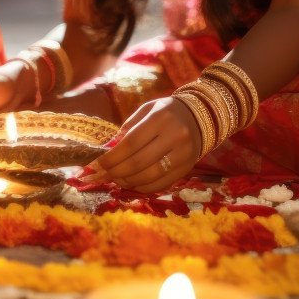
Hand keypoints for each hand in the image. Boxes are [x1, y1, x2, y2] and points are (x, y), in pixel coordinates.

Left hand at [87, 97, 201, 192]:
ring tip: (116, 180)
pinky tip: (132, 184)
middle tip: (103, 175)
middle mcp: (174, 136)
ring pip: (149, 176)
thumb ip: (127, 128)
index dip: (112, 157)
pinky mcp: (187, 169)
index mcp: (160, 118)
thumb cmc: (167, 112)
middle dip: (116, 171)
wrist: (201, 117)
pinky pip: (161, 184)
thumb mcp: (146, 110)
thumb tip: (108, 150)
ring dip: (128, 182)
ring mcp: (183, 155)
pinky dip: (143, 187)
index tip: (98, 163)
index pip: (131, 143)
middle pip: (138, 162)